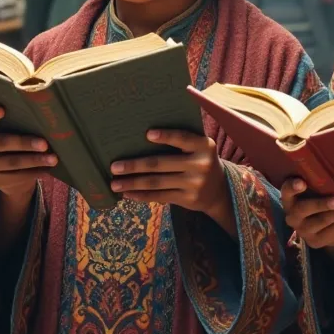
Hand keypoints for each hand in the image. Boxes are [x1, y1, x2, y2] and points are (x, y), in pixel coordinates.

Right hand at [0, 106, 55, 202]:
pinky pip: (17, 176)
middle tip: (44, 144)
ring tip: (53, 159)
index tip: (2, 109)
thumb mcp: (4, 132)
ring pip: (13, 162)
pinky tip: (47, 169)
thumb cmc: (8, 142)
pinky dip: (35, 172)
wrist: (1, 174)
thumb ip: (13, 123)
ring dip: (35, 160)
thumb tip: (43, 115)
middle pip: (2, 143)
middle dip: (25, 143)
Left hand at [110, 129, 232, 230]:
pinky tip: (128, 193)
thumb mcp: (200, 147)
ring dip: (133, 183)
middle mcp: (201, 165)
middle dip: (135, 165)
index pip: (183, 138)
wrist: (219, 190)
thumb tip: (144, 137)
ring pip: (157, 183)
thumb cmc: (200, 161)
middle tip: (114, 167)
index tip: (146, 134)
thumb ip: (182, 141)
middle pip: (161, 164)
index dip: (166, 136)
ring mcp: (194, 184)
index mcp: (204, 146)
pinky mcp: (188, 199)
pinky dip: (142, 196)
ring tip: (114, 184)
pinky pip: (160, 197)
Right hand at [281, 178, 333, 251]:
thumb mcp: (314, 192)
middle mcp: (292, 215)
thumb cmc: (317, 201)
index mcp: (289, 199)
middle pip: (303, 209)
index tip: (302, 183)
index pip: (286, 191)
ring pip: (320, 222)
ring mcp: (302, 230)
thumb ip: (319, 185)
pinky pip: (329, 232)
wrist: (321, 229)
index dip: (292, 187)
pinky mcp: (314, 241)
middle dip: (321, 204)